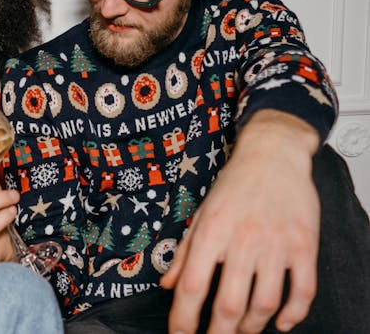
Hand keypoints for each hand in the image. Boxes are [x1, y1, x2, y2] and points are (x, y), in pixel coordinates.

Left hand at [162, 110, 320, 333]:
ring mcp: (276, 245)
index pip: (191, 286)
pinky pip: (302, 291)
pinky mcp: (304, 246)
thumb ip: (184, 252)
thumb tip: (166, 284)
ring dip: (251, 327)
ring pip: (264, 304)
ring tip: (241, 332)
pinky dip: (293, 314)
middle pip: (228, 304)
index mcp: (211, 232)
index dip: (183, 319)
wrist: (273, 155)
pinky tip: (280, 323)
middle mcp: (242, 240)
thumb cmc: (234, 185)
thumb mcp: (201, 213)